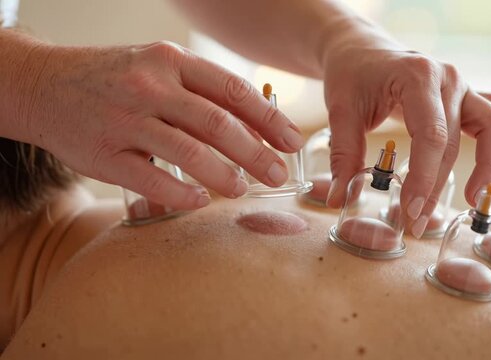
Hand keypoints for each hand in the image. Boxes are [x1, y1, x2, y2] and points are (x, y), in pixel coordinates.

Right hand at [16, 41, 303, 209]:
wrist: (43, 85)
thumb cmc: (114, 79)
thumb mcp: (159, 68)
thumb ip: (202, 94)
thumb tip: (255, 130)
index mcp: (171, 61)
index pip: (232, 90)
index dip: (269, 119)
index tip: (292, 141)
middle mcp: (150, 85)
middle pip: (218, 123)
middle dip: (256, 152)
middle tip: (277, 174)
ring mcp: (125, 119)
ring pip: (188, 150)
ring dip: (223, 174)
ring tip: (242, 189)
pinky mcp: (103, 153)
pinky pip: (150, 177)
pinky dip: (180, 192)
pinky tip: (199, 200)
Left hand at [323, 46, 490, 237]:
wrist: (362, 51)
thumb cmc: (352, 77)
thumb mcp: (340, 112)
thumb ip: (344, 154)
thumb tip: (339, 198)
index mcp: (417, 77)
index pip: (431, 136)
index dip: (424, 178)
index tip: (411, 212)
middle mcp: (447, 79)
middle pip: (453, 142)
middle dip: (437, 186)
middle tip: (418, 222)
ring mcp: (462, 85)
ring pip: (490, 126)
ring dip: (487, 165)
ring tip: (473, 199)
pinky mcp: (467, 93)